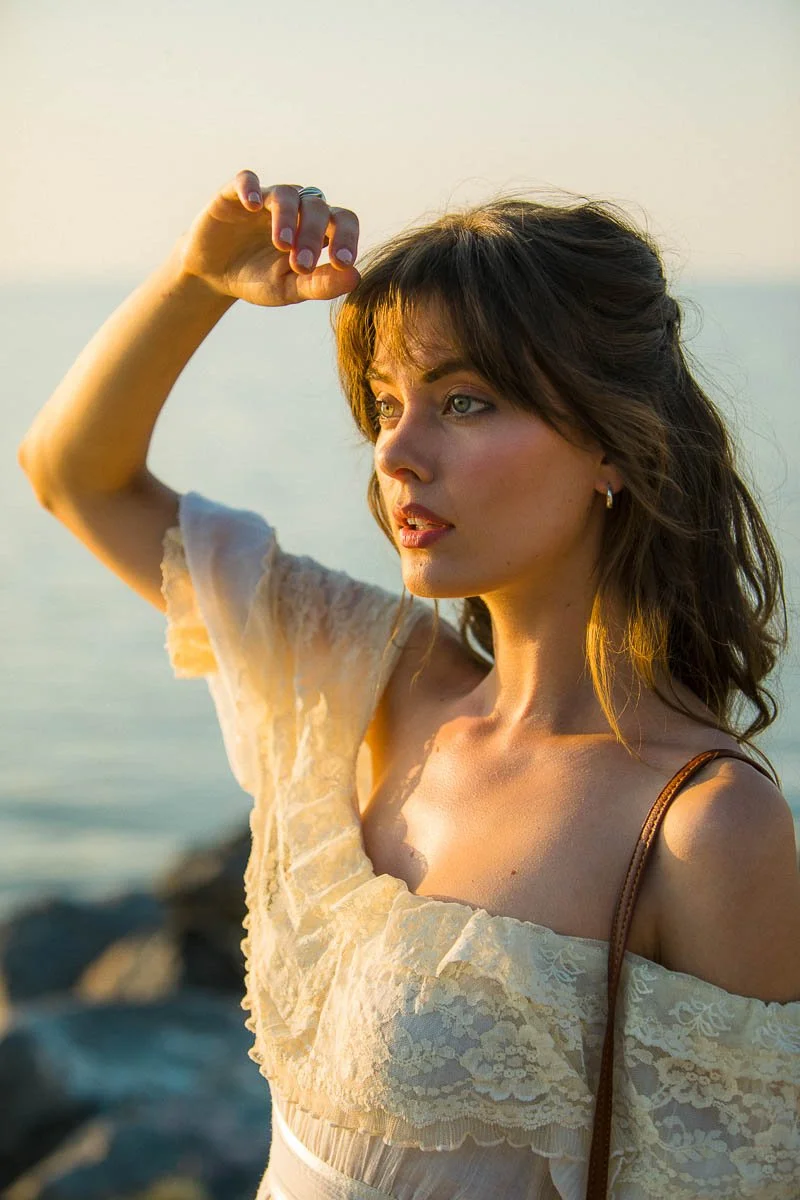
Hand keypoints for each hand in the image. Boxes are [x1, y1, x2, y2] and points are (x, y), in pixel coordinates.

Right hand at [178, 169, 360, 305]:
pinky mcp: (234, 194)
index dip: (347, 237)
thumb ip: (321, 285)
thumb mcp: (289, 289)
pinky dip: (250, 189)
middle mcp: (296, 208)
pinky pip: (247, 180)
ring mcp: (266, 198)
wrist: (214, 276)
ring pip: (286, 194)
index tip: (342, 262)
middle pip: (316, 207)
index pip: (342, 221)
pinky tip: (252, 206)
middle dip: (312, 235)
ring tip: (281, 244)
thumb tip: (355, 277)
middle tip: (301, 265)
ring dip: (286, 217)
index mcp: (317, 229)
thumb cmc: (259, 280)